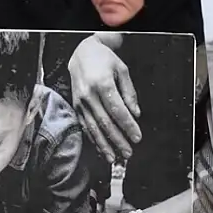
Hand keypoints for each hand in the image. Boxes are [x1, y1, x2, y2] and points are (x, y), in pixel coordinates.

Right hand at [68, 35, 140, 162]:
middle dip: (118, 140)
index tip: (137, 137)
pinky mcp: (75, 107)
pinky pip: (85, 126)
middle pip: (105, 123)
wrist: (82, 54)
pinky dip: (93, 139)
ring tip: (114, 158)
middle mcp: (89, 95)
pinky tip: (101, 149)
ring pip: (93, 128)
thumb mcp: (122, 70)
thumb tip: (135, 114)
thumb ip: (129, 93)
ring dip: (104, 145)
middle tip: (128, 152)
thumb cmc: (105, 60)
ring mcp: (80, 102)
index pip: (118, 110)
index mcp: (102, 84)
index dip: (128, 126)